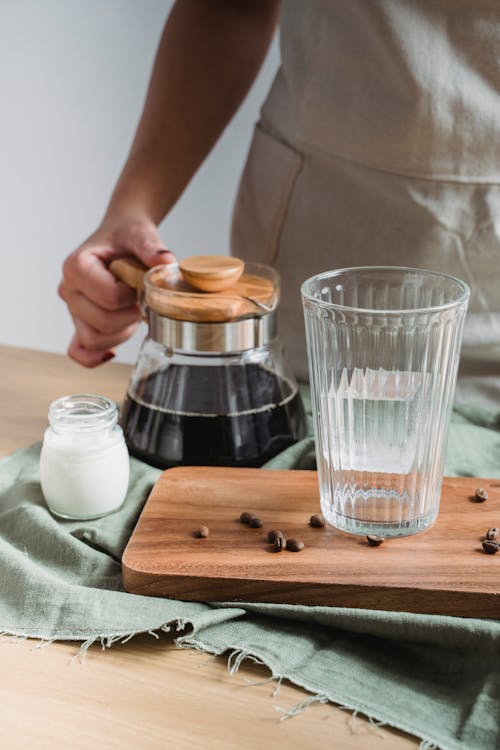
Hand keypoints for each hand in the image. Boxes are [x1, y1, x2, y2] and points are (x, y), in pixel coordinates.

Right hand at [59, 217, 174, 366]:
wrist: (119, 237)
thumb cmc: (126, 236)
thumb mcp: (140, 234)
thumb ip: (152, 248)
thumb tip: (167, 263)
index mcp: (76, 266)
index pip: (108, 297)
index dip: (133, 296)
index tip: (141, 284)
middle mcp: (69, 290)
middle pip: (102, 322)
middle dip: (130, 316)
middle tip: (143, 301)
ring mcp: (73, 310)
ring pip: (94, 340)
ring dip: (121, 333)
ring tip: (132, 312)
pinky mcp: (80, 323)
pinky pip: (79, 351)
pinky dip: (96, 356)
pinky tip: (114, 351)